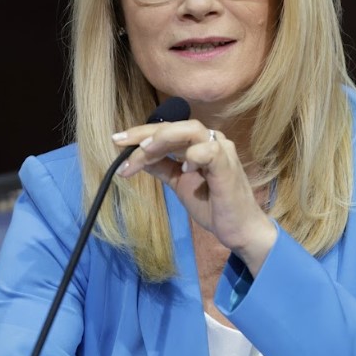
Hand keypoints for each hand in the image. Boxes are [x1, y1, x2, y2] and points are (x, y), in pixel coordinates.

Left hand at [112, 120, 276, 274]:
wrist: (238, 229)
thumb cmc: (213, 205)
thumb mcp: (180, 183)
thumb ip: (163, 168)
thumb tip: (137, 158)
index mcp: (199, 143)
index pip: (167, 131)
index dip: (141, 133)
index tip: (116, 141)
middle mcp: (211, 140)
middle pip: (176, 125)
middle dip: (146, 133)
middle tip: (123, 144)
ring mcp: (222, 151)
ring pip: (191, 130)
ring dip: (164, 139)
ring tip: (144, 152)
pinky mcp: (228, 166)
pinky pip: (209, 151)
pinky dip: (194, 155)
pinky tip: (183, 167)